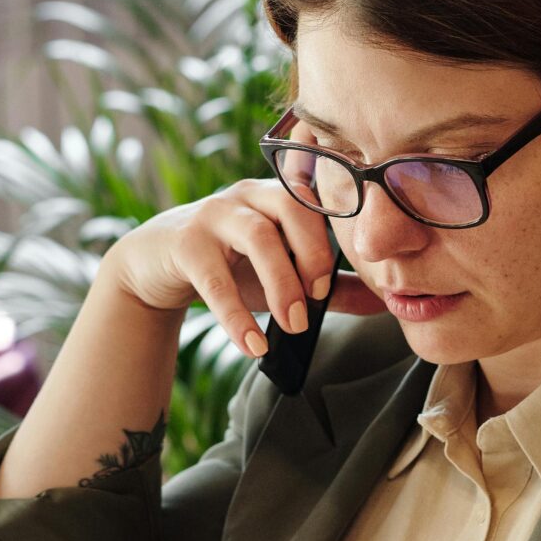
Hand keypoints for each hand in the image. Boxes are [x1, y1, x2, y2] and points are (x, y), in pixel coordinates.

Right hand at [109, 179, 383, 360]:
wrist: (156, 265)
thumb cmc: (230, 265)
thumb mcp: (280, 272)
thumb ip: (330, 286)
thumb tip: (384, 301)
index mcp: (278, 195)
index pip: (317, 200)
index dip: (332, 238)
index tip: (331, 284)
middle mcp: (248, 194)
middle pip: (292, 207)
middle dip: (311, 258)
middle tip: (314, 306)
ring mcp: (214, 213)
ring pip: (257, 236)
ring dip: (281, 284)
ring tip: (292, 326)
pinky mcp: (185, 242)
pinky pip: (215, 279)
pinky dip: (237, 316)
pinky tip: (252, 345)